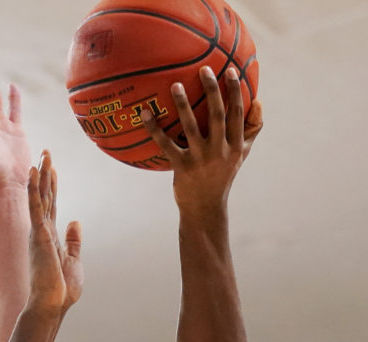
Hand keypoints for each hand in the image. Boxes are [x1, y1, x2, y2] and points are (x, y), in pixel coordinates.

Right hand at [26, 151, 82, 315]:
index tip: (52, 169)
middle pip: (45, 197)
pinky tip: (34, 172)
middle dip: (46, 174)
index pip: (51, 206)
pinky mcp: (39, 235)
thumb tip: (76, 222)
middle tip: (46, 152)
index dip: (52, 186)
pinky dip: (35, 189)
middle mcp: (42, 232)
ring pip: (40, 198)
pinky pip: (36, 206)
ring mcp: (39, 232)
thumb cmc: (61, 289)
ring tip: (43, 155)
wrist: (51, 304)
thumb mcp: (73, 261)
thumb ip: (73, 242)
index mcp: (50, 238)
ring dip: (41, 175)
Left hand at [141, 66, 262, 215]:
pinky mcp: (181, 168)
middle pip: (217, 115)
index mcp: (235, 146)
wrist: (205, 209)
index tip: (231, 70)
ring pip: (191, 127)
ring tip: (175, 85)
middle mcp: (219, 151)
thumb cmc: (223, 176)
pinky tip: (145, 113)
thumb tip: (258, 100)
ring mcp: (200, 160)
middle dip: (212, 90)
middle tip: (204, 69)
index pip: (237, 114)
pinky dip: (154, 129)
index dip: (235, 91)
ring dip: (183, 105)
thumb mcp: (241, 154)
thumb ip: (251, 129)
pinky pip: (166, 144)